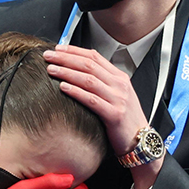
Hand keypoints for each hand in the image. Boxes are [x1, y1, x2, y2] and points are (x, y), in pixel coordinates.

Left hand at [43, 44, 163, 188]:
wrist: (140, 140)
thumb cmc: (125, 119)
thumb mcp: (117, 94)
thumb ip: (102, 82)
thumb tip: (78, 70)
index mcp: (119, 77)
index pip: (95, 56)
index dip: (74, 51)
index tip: (58, 48)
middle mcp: (119, 85)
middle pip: (89, 65)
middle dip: (66, 58)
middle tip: (48, 56)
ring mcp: (118, 99)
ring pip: (89, 80)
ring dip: (67, 72)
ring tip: (51, 69)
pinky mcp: (114, 115)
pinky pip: (91, 100)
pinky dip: (76, 92)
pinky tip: (63, 88)